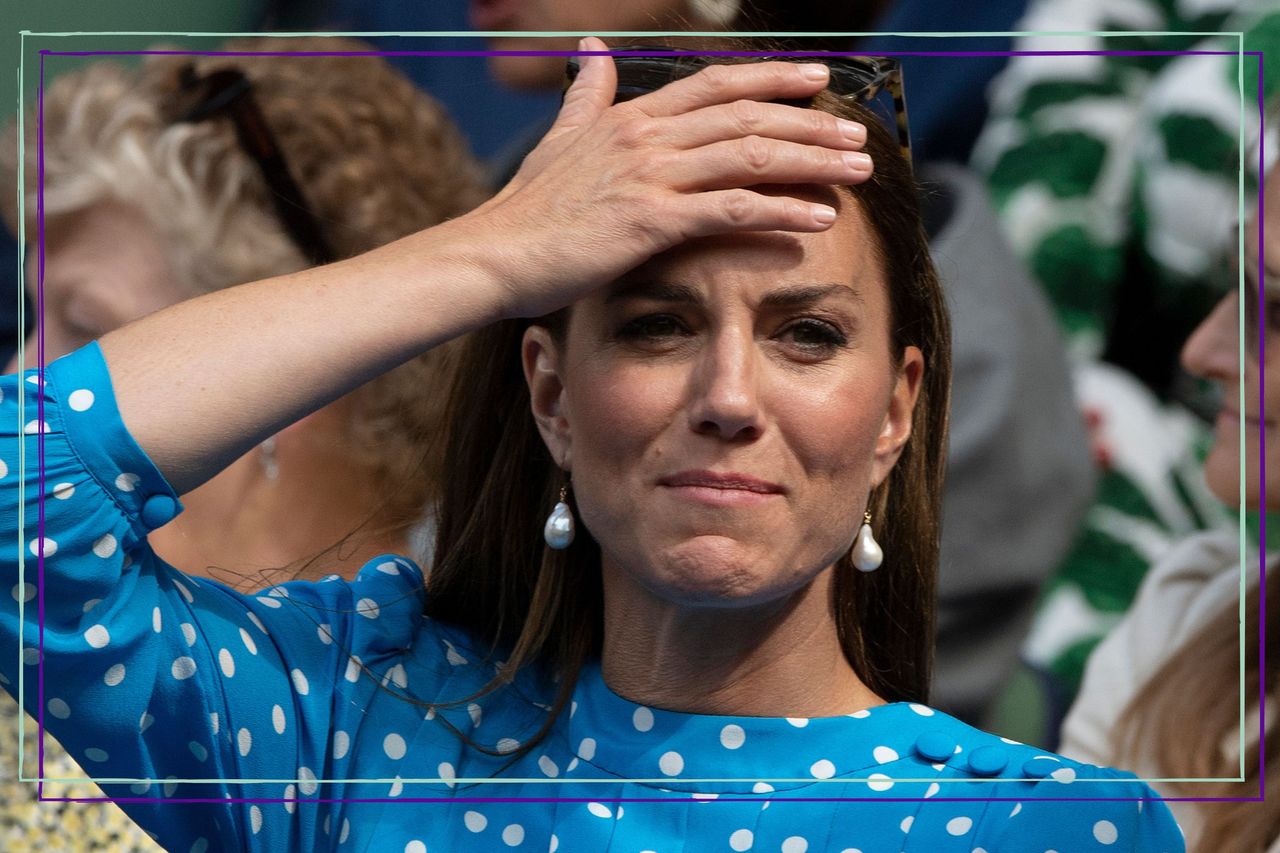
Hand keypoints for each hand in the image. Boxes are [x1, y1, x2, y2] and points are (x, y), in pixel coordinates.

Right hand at [461, 37, 873, 319]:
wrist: (493, 254)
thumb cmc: (525, 208)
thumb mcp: (559, 139)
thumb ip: (587, 96)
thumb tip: (591, 51)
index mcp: (631, 116)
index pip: (717, 85)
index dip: (772, 80)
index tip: (816, 81)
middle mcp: (647, 136)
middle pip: (747, 117)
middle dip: (810, 123)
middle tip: (856, 135)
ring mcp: (651, 176)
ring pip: (751, 157)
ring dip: (812, 161)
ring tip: (857, 171)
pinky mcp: (651, 221)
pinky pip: (732, 209)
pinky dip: (782, 210)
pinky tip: (819, 218)